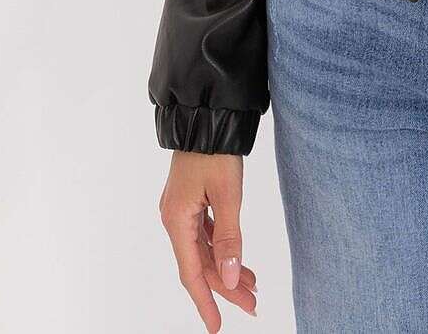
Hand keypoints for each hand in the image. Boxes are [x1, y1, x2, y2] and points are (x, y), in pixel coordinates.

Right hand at [159, 150, 257, 328]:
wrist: (206, 114)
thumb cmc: (214, 150)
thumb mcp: (227, 195)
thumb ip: (229, 238)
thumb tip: (228, 276)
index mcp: (177, 221)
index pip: (192, 273)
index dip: (206, 301)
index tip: (217, 326)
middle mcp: (175, 219)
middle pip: (200, 263)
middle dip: (225, 286)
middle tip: (252, 305)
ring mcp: (182, 209)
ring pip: (205, 249)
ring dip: (227, 267)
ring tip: (252, 286)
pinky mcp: (192, 199)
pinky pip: (207, 233)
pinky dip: (223, 247)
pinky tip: (238, 258)